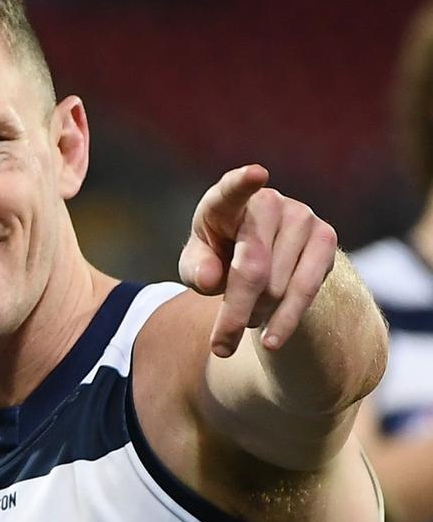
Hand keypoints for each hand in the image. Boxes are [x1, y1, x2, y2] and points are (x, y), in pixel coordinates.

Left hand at [178, 164, 337, 357]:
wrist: (262, 259)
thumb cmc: (218, 257)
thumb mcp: (197, 264)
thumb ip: (196, 268)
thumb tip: (208, 277)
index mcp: (225, 203)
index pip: (232, 190)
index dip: (242, 182)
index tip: (256, 174)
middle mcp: (268, 203)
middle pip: (251, 269)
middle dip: (233, 312)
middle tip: (219, 347)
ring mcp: (302, 217)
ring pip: (277, 286)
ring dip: (257, 314)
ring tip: (244, 322)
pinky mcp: (326, 238)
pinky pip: (305, 290)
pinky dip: (285, 321)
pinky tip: (270, 341)